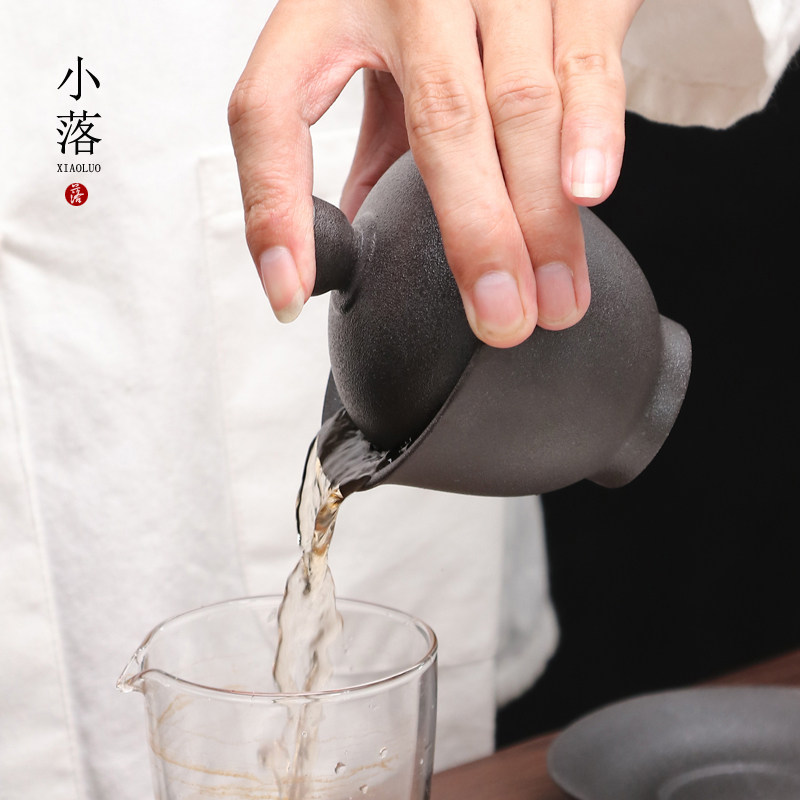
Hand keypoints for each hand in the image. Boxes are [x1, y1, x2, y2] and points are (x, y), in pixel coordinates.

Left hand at [229, 0, 642, 347]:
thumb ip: (369, 147)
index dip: (276, 210)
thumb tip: (346, 249)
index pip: (272, 109)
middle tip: (499, 318)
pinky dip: (591, 130)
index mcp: (330, 8)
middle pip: (439, 119)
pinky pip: (584, 58)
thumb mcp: (372, 56)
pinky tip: (588, 195)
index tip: (294, 293)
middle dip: (475, 233)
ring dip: (542, 214)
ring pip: (520, 103)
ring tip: (554, 298)